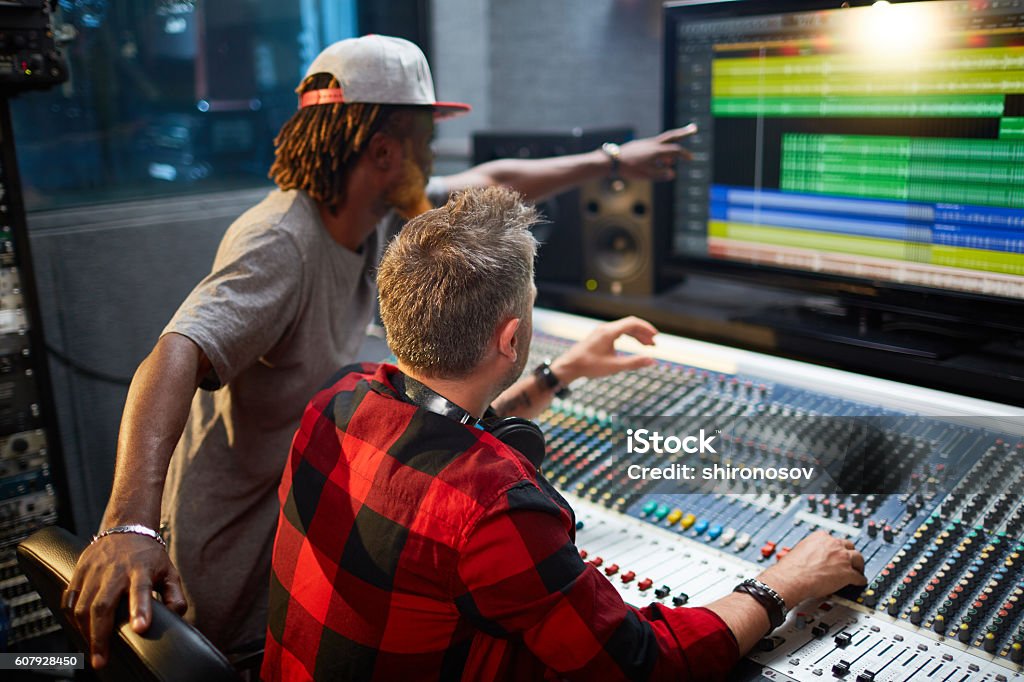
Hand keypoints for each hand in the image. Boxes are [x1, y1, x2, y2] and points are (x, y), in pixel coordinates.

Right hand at [63, 533, 186, 668]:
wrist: (127, 528)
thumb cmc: (150, 556)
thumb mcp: (169, 572)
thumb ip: (175, 594)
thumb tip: (178, 615)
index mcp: (141, 569)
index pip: (141, 590)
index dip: (140, 609)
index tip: (140, 628)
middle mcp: (115, 570)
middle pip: (102, 605)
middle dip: (100, 636)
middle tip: (101, 660)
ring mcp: (95, 570)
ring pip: (82, 606)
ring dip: (84, 631)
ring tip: (92, 651)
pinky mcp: (79, 571)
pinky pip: (69, 599)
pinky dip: (71, 618)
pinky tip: (80, 630)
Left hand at [551, 316, 657, 383]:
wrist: (570, 366)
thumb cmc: (589, 366)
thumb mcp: (614, 366)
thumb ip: (634, 363)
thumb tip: (652, 361)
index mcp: (609, 332)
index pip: (632, 323)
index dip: (646, 328)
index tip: (656, 336)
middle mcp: (605, 328)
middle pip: (630, 324)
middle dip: (643, 333)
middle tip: (653, 344)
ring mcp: (601, 331)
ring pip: (624, 328)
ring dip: (637, 335)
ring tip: (647, 345)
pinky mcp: (599, 336)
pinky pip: (618, 332)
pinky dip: (628, 336)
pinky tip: (633, 344)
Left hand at [617, 124, 697, 181]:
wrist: (612, 160)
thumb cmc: (629, 169)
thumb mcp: (646, 175)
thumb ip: (660, 175)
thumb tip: (672, 174)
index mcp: (656, 152)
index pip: (675, 151)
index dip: (685, 154)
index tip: (691, 159)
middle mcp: (653, 144)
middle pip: (672, 136)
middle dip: (684, 133)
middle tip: (694, 128)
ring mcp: (647, 143)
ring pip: (664, 142)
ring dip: (671, 148)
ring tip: (669, 163)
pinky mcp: (642, 145)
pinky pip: (655, 147)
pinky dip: (660, 153)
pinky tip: (656, 163)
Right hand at [756, 531, 865, 606]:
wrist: (792, 578)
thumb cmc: (791, 567)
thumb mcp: (799, 550)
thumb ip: (809, 550)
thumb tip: (809, 556)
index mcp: (821, 537)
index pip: (834, 540)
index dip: (837, 548)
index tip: (837, 552)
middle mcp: (833, 545)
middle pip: (849, 546)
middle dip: (850, 554)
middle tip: (849, 560)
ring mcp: (842, 558)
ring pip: (858, 558)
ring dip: (859, 565)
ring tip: (858, 570)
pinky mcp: (847, 573)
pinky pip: (859, 577)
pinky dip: (860, 580)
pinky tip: (859, 583)